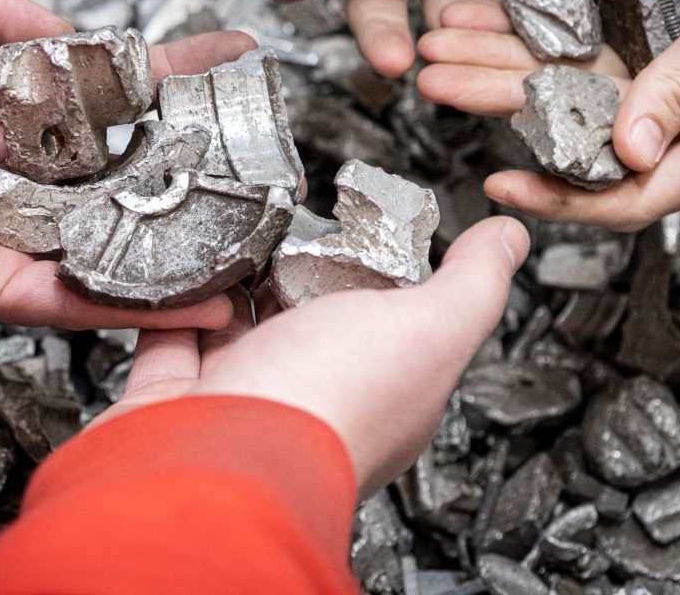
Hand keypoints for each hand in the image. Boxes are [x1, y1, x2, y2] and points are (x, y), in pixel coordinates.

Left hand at [0, 0, 251, 327]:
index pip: (107, 85)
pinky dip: (135, 303)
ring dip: (179, 244)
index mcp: (0, 101)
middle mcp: (11, 167)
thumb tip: (71, 34)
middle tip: (264, 161)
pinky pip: (71, 296)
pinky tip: (200, 301)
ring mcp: (3, 226)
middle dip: (192, 164)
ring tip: (252, 241)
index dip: (171, 71)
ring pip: (110, 240)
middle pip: (122, 171)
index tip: (233, 54)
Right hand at [95, 217, 528, 495]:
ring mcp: (241, 399)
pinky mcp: (177, 397)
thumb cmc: (328, 408)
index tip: (356, 223)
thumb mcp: (431, 326)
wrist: (221, 460)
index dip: (370, 271)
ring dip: (230, 281)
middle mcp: (308, 397)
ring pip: (232, 329)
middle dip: (289, 270)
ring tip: (233, 235)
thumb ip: (473, 281)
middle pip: (300, 321)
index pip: (382, 321)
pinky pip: (170, 339)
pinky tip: (185, 273)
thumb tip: (509, 238)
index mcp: (376, 388)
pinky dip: (173, 304)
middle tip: (283, 220)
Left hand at [419, 0, 679, 230]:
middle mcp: (677, 115)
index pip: (631, 193)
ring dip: (493, 62)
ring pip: (557, 80)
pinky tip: (475, 17)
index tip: (503, 187)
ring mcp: (650, 72)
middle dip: (497, 105)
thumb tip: (632, 152)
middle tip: (437, 83)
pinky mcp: (632, 34)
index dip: (563, 198)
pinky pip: (565, 40)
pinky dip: (520, 27)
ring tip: (436, 46)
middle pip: (572, 129)